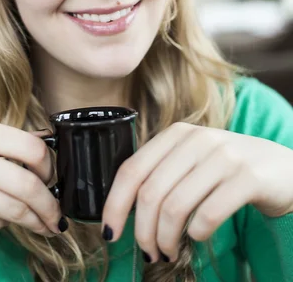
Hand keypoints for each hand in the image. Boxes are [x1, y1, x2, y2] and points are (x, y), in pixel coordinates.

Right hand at [0, 118, 63, 247]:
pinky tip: (4, 220)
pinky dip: (5, 223)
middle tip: (57, 213)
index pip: (30, 147)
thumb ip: (0, 139)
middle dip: (50, 203)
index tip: (52, 177)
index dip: (48, 166)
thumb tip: (43, 141)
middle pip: (28, 183)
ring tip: (45, 225)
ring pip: (16, 208)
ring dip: (36, 220)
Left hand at [102, 122, 292, 262]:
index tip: (110, 232)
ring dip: (166, 239)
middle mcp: (197, 140)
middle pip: (151, 193)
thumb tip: (121, 209)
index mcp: (176, 134)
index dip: (114, 204)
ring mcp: (224, 156)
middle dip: (142, 231)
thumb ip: (161, 171)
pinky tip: (198, 236)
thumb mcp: (191, 159)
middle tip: (147, 252)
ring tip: (168, 251)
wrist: (280, 167)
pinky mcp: (247, 177)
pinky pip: (208, 214)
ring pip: (176, 207)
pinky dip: (196, 234)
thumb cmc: (225, 168)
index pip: (132, 170)